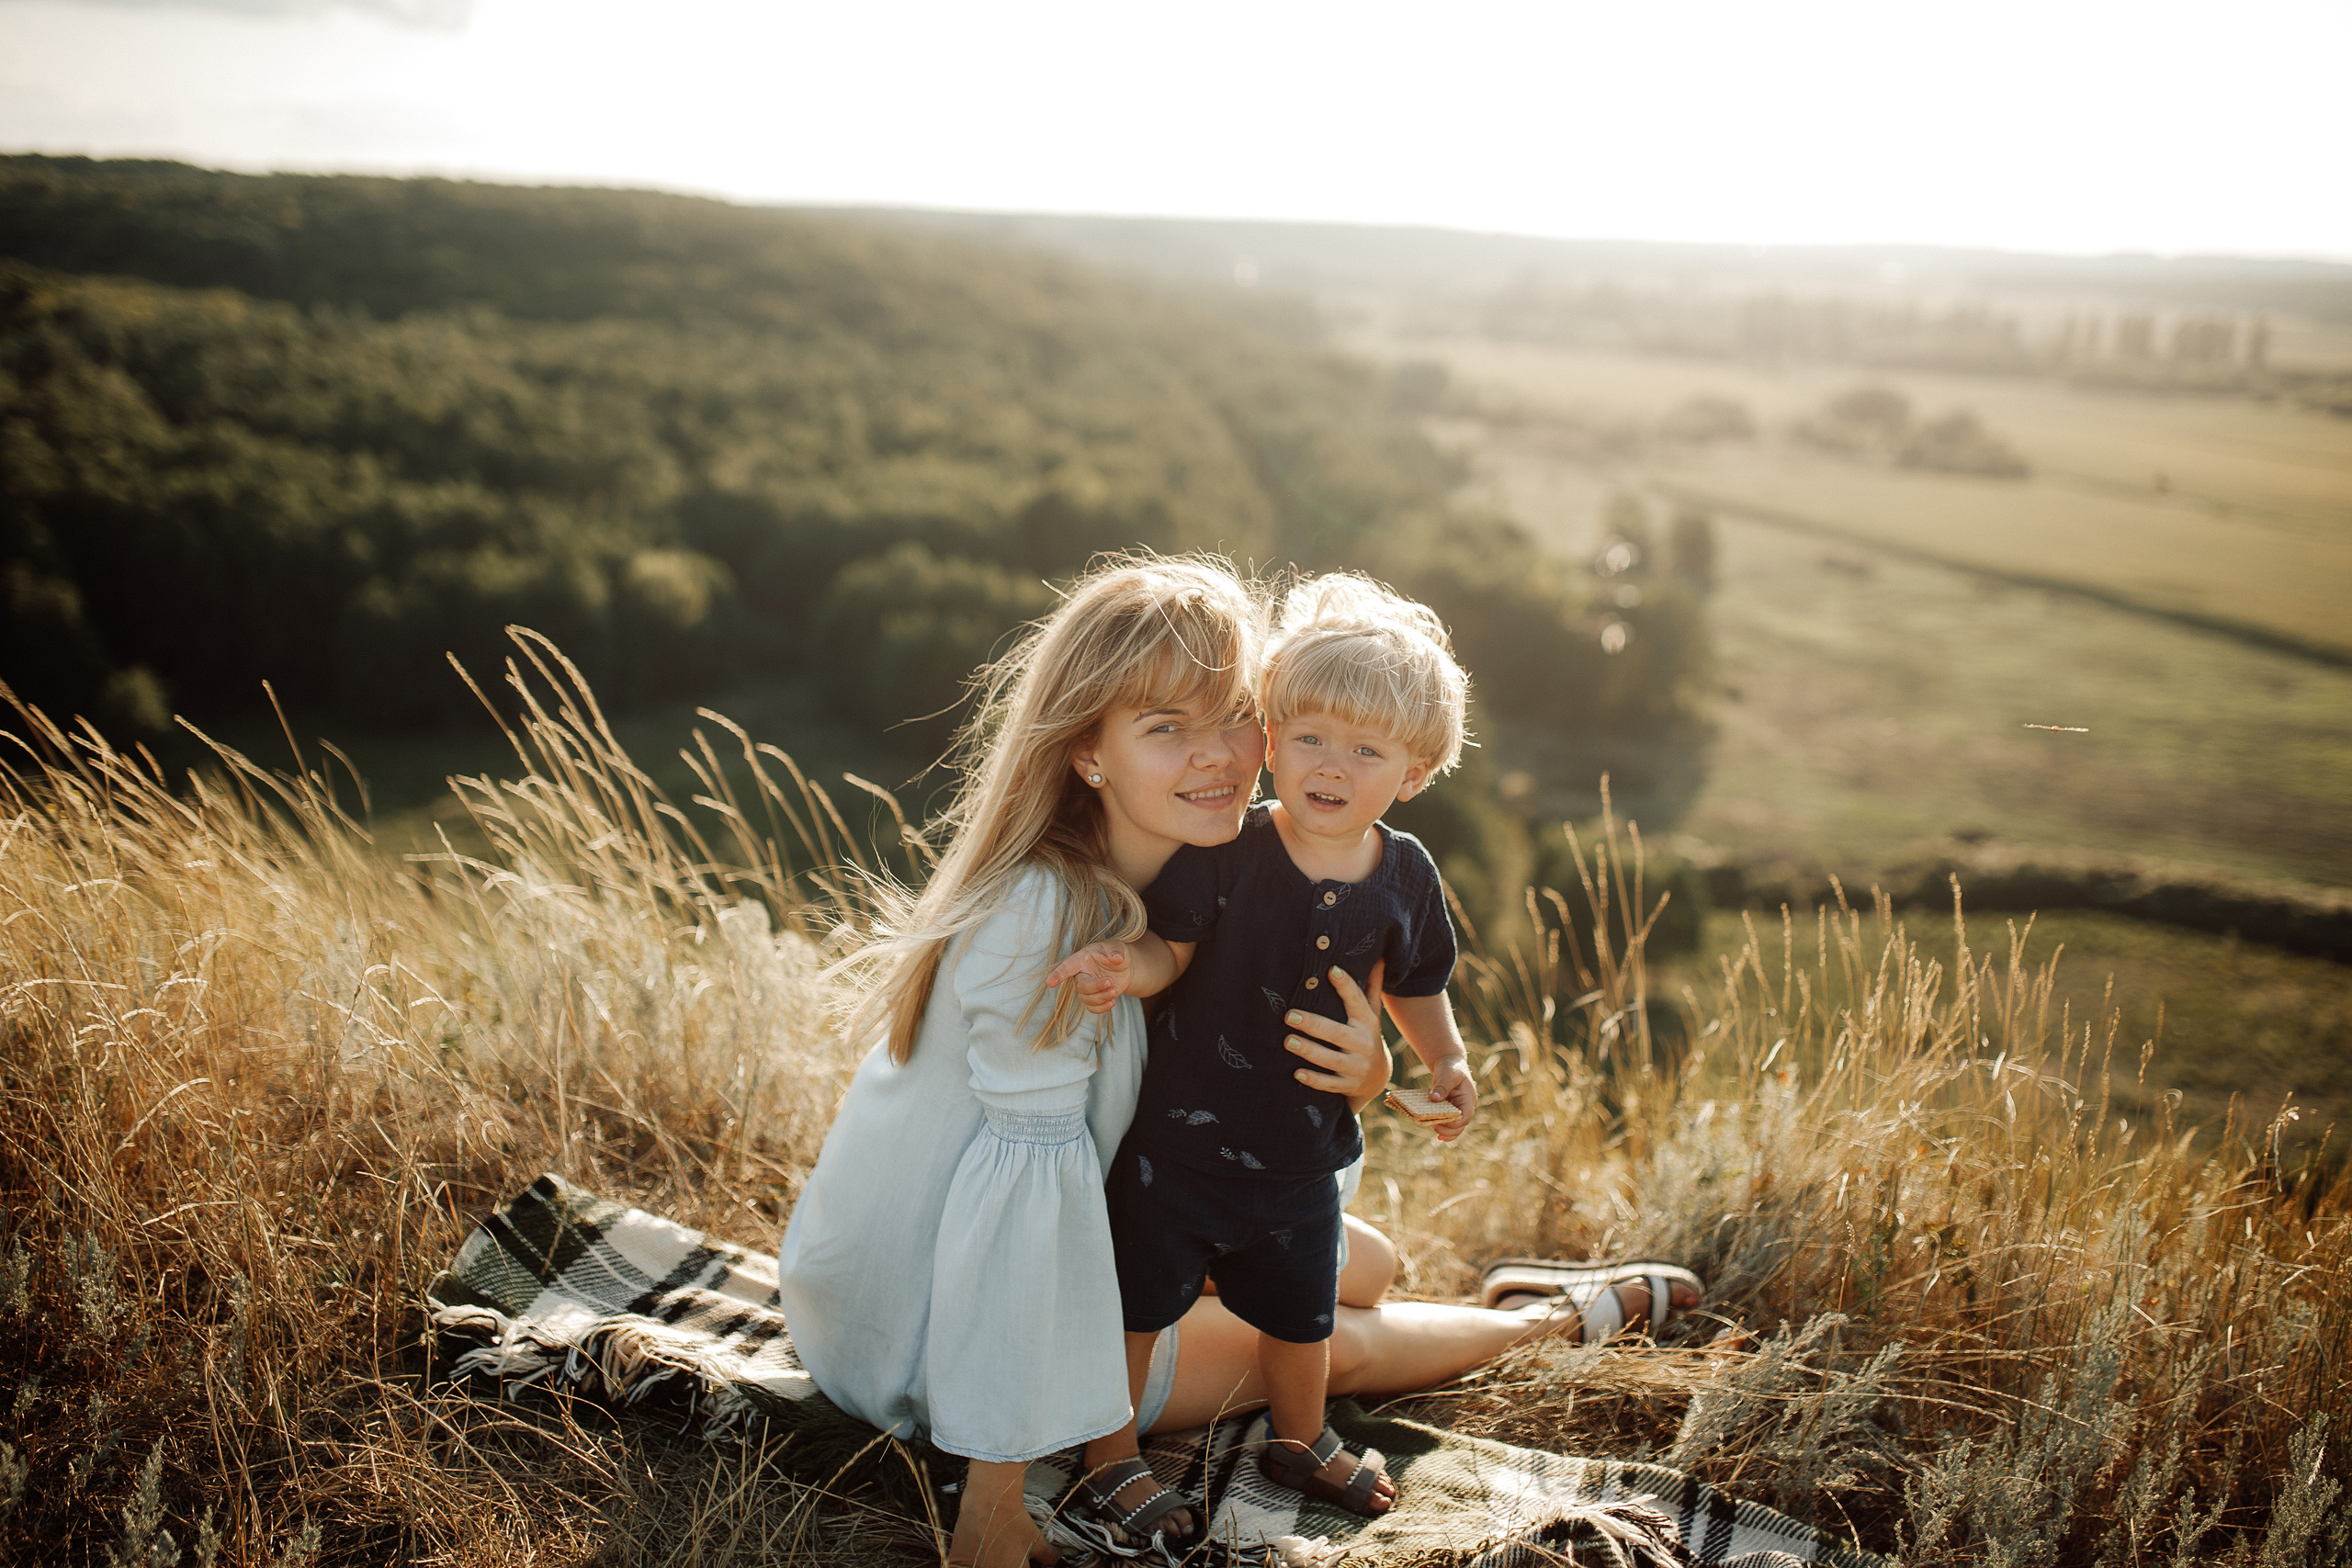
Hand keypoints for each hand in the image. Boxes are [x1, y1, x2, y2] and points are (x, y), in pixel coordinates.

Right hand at [1045, 941, 1132, 1014]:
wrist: (1123, 966)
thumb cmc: (1115, 953)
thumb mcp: (1117, 946)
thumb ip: (1115, 951)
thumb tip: (1117, 959)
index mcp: (1082, 959)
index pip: (1067, 967)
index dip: (1058, 975)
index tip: (1050, 983)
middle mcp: (1081, 974)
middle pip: (1081, 986)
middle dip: (1096, 986)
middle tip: (1111, 981)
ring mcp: (1087, 987)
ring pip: (1086, 999)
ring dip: (1102, 997)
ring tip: (1115, 989)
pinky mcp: (1095, 997)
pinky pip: (1092, 1008)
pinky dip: (1102, 1008)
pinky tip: (1112, 1001)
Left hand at [1283, 962, 1390, 1109]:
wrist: (1378, 1079)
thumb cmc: (1366, 1036)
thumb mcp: (1371, 1013)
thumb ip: (1371, 987)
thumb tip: (1378, 956)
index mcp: (1367, 1022)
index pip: (1357, 1001)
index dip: (1346, 985)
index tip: (1330, 970)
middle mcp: (1363, 1044)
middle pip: (1338, 1033)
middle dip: (1314, 1024)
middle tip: (1289, 1015)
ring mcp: (1357, 1067)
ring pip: (1332, 1060)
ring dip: (1310, 1051)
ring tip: (1287, 1041)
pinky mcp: (1348, 1086)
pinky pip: (1330, 1084)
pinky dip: (1314, 1080)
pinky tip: (1296, 1073)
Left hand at [1424, 1056, 1476, 1142]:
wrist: (1449, 1065)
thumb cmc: (1450, 1068)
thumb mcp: (1447, 1074)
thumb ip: (1442, 1086)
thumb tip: (1434, 1098)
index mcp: (1468, 1099)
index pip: (1464, 1117)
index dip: (1453, 1123)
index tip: (1438, 1121)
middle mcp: (1465, 1108)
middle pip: (1460, 1127)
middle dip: (1446, 1130)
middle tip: (1431, 1125)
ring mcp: (1458, 1110)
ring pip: (1454, 1129)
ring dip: (1444, 1131)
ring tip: (1431, 1127)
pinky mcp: (1450, 1111)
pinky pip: (1448, 1124)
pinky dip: (1442, 1128)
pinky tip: (1434, 1129)